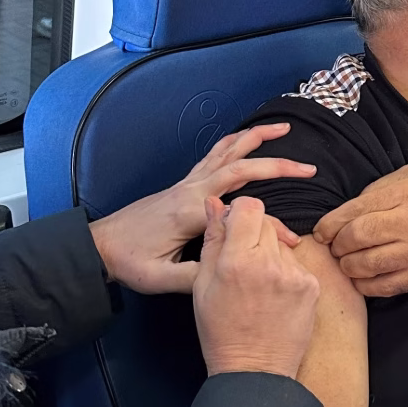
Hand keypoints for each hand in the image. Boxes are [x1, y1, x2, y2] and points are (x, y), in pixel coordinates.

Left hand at [89, 124, 315, 294]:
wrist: (99, 246)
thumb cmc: (128, 262)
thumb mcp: (160, 278)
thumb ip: (195, 277)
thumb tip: (228, 278)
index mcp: (191, 211)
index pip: (241, 208)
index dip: (271, 223)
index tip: (291, 240)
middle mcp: (192, 189)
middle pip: (240, 164)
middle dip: (276, 162)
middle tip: (308, 166)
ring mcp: (187, 183)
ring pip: (226, 150)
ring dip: (255, 137)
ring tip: (282, 128)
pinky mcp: (183, 184)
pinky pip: (214, 155)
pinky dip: (235, 141)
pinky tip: (246, 139)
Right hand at [194, 197, 319, 377]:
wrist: (254, 370)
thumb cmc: (221, 330)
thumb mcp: (203, 285)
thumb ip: (212, 239)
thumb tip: (215, 203)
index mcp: (235, 261)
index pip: (248, 207)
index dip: (239, 213)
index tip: (234, 228)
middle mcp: (268, 263)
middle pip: (266, 222)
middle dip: (253, 234)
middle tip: (243, 261)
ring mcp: (294, 275)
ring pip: (282, 243)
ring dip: (270, 253)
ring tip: (258, 284)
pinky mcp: (311, 286)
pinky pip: (296, 264)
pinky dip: (285, 272)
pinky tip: (274, 296)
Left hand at [313, 165, 407, 297]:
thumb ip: (379, 188)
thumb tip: (347, 209)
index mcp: (406, 195)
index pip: (355, 211)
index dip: (330, 224)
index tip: (321, 232)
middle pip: (357, 238)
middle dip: (338, 245)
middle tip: (335, 246)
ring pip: (365, 265)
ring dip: (348, 265)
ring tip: (348, 260)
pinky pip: (382, 287)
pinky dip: (364, 284)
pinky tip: (362, 276)